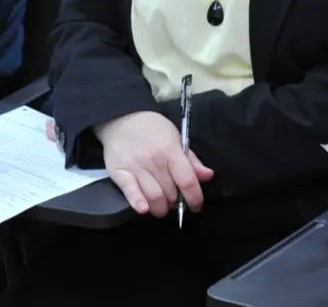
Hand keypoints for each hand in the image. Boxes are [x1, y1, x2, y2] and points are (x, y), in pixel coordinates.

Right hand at [94, 110, 211, 218]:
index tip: (196, 205)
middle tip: (174, 201)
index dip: (195, 197)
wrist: (121, 118)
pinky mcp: (119, 172)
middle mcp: (155, 160)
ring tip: (161, 205)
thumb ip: (191, 159)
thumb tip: (208, 175)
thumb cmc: (152, 129)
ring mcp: (136, 166)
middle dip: (175, 202)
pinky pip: (129, 191)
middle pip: (170, 193)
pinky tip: (143, 209)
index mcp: (171, 150)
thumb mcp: (176, 137)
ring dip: (160, 208)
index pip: (187, 180)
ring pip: (153, 197)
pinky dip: (137, 202)